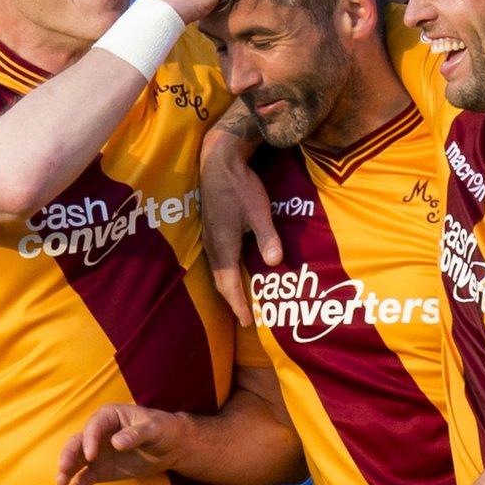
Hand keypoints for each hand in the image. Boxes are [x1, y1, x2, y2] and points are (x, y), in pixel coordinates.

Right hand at [56, 403, 188, 484]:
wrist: (171, 446)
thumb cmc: (163, 429)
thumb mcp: (154, 428)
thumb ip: (136, 434)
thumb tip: (116, 443)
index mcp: (109, 416)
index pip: (94, 426)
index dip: (90, 440)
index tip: (91, 456)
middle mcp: (98, 433)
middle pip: (78, 442)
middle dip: (69, 454)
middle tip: (65, 468)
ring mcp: (98, 452)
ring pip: (77, 460)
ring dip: (67, 470)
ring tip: (62, 483)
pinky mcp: (101, 469)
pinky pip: (86, 477)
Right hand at [200, 126, 280, 326]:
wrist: (218, 161)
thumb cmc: (239, 185)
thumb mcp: (258, 210)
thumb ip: (267, 237)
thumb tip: (275, 263)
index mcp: (223, 245)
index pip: (229, 284)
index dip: (238, 305)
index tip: (248, 322)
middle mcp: (212, 245)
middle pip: (220, 281)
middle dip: (232, 301)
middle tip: (245, 318)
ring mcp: (209, 237)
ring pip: (217, 271)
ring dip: (228, 287)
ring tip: (240, 300)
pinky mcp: (211, 229)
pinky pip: (217, 260)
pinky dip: (226, 273)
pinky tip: (236, 271)